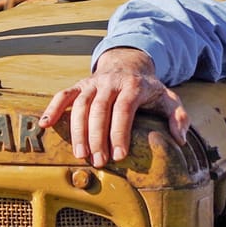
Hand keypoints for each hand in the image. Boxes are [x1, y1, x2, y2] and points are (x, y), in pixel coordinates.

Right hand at [39, 47, 189, 166]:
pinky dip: (53, 109)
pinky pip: (63, 96)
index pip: (124, 109)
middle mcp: (110, 82)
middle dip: (98, 137)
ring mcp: (92, 83)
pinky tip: (45, 126)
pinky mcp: (79, 85)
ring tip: (80, 155)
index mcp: (133, 86)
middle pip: (100, 110)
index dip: (120, 133)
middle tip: (98, 162)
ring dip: (78, 131)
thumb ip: (178, 117)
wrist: (129, 64)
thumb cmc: (148, 90)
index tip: (119, 156)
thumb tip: (180, 139)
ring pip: (80, 105)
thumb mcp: (169, 99)